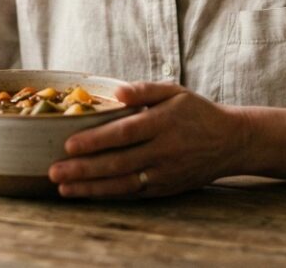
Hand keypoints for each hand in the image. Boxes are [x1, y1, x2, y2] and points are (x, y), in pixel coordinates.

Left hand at [48, 82, 245, 197]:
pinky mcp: (166, 188)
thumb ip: (144, 90)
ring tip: (63, 188)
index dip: (96, 141)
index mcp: (163, 122)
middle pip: (119, 162)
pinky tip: (87, 193)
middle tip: (55, 171)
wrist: (230, 142)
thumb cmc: (196, 112)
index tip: (69, 145)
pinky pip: (133, 193)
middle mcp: (164, 150)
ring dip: (91, 187)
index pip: (124, 133)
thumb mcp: (175, 92)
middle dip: (84, 169)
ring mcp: (165, 173)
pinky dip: (109, 195)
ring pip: (123, 183)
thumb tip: (116, 91)